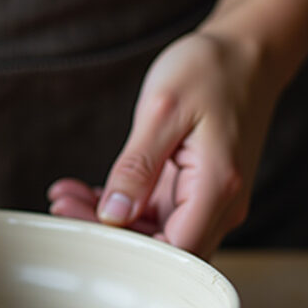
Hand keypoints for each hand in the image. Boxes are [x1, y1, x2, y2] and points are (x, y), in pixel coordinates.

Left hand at [47, 30, 279, 257]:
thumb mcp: (162, 110)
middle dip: (107, 235)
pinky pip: (154, 215)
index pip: (173, 252)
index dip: (124, 250)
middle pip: (161, 249)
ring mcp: (208, 201)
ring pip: (154, 235)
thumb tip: (113, 213)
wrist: (247, 55)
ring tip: (64, 196)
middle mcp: (220, 204)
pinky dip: (120, 208)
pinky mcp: (193, 193)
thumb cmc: (210, 72)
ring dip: (108, 222)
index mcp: (218, 187)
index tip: (79, 225)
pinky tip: (86, 193)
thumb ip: (137, 166)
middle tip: (61, 206)